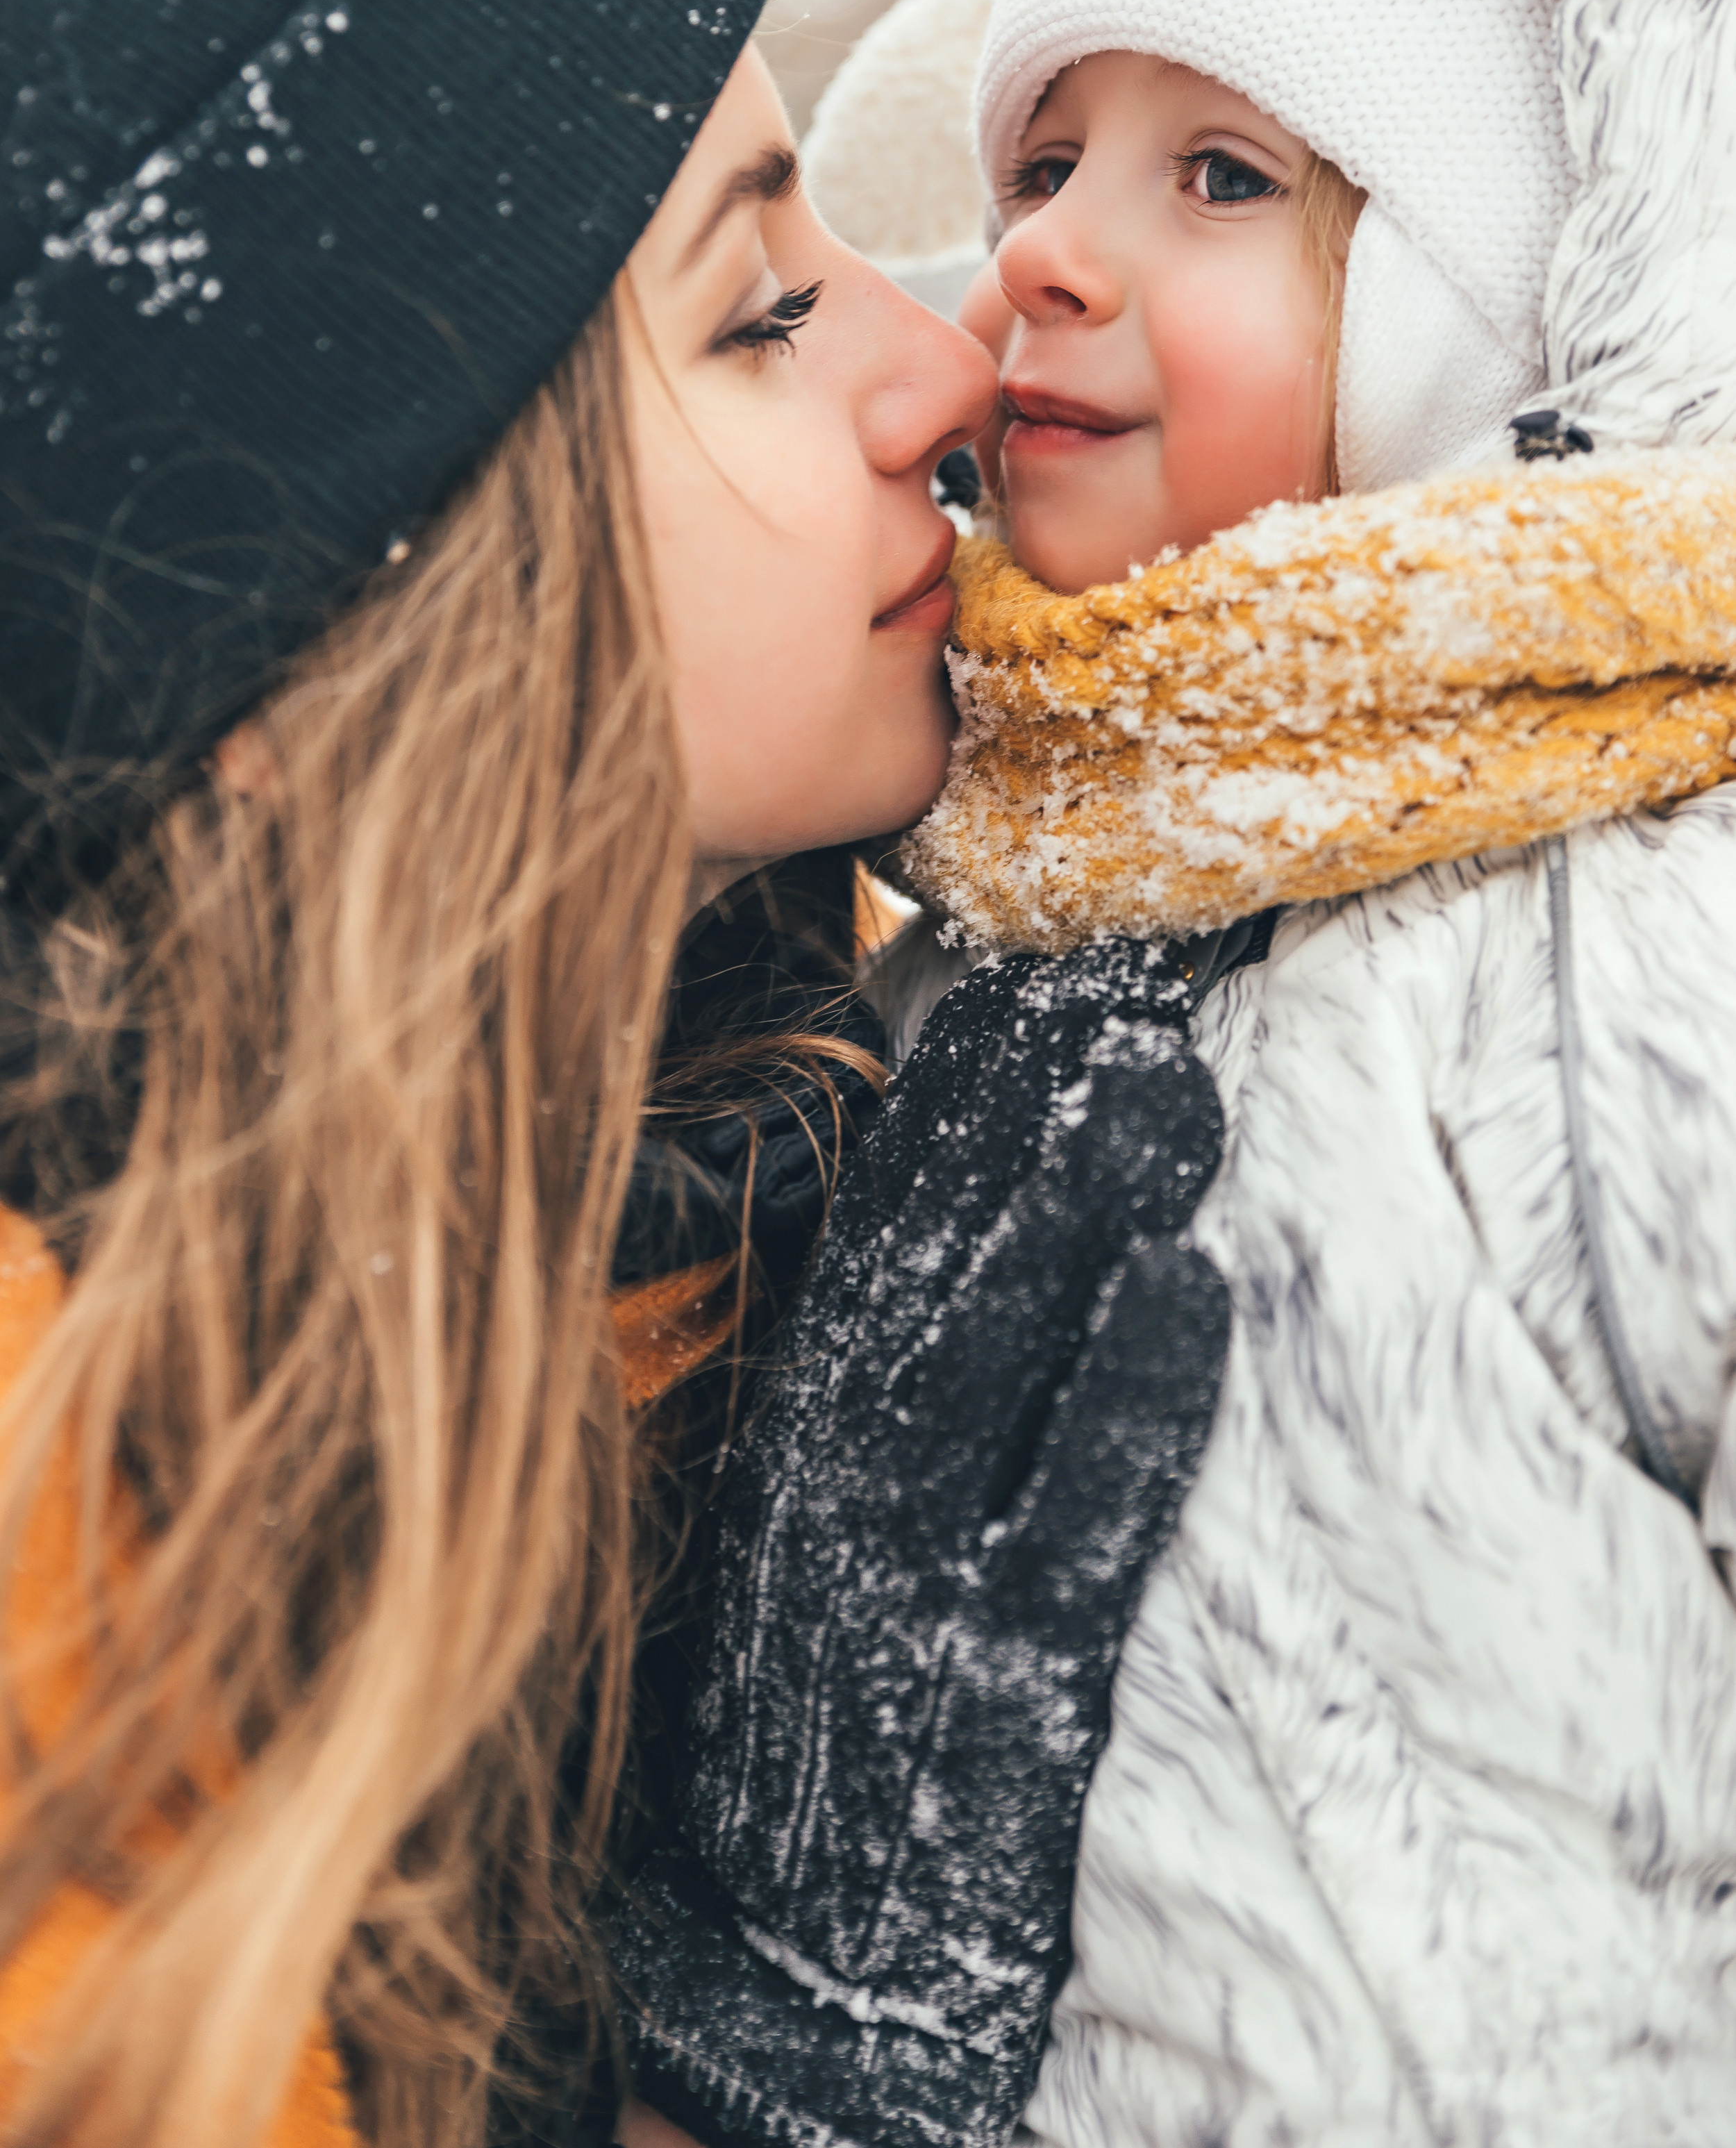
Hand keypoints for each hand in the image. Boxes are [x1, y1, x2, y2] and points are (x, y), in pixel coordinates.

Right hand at [613, 940, 1229, 2147]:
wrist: (753, 1957)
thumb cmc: (769, 1697)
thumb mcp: (753, 1512)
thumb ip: (803, 1367)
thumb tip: (879, 1201)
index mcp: (778, 1422)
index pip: (869, 1226)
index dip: (955, 1096)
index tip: (1026, 975)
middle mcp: (832, 1475)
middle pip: (941, 1259)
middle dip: (1028, 1116)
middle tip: (1118, 982)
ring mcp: (911, 1573)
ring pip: (1004, 1358)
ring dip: (1084, 1213)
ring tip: (1163, 1081)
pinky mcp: (999, 1681)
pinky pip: (1075, 1521)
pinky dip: (1132, 1402)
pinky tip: (1189, 1288)